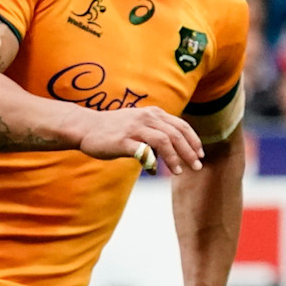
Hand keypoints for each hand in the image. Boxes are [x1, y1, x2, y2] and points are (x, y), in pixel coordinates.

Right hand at [77, 106, 203, 174]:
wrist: (85, 127)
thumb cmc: (113, 128)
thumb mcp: (138, 123)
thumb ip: (156, 130)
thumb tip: (175, 148)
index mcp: (152, 113)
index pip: (181, 126)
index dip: (194, 140)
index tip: (200, 154)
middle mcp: (145, 118)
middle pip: (176, 134)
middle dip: (189, 152)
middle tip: (197, 166)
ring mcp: (134, 129)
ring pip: (164, 141)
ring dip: (175, 157)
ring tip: (179, 171)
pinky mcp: (122, 141)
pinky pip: (144, 151)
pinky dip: (154, 161)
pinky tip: (155, 171)